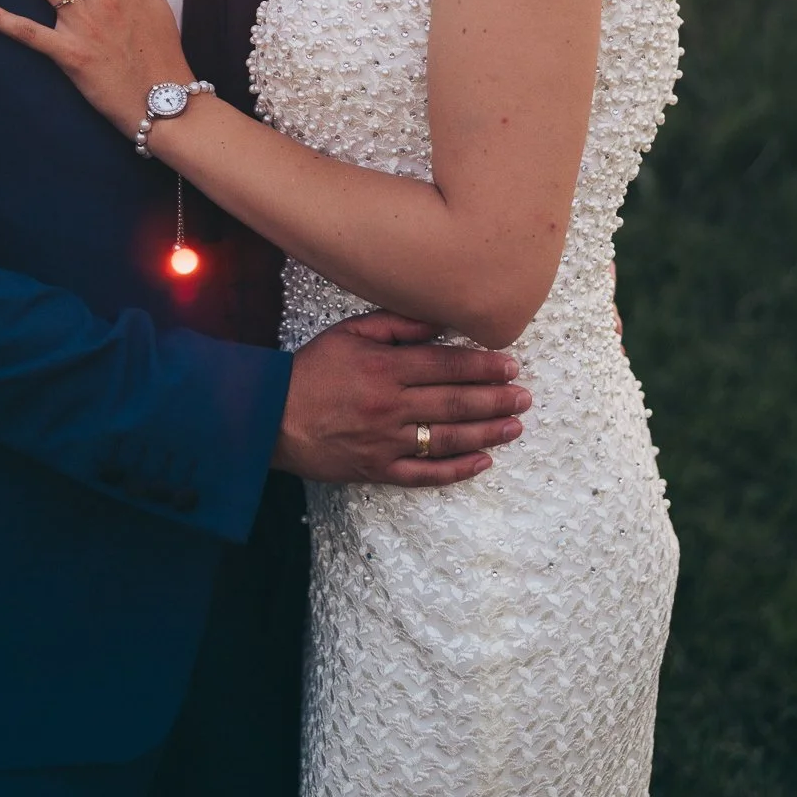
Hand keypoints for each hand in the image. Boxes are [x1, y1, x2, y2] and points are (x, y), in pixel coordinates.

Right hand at [274, 312, 530, 487]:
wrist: (270, 417)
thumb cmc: (311, 369)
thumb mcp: (349, 333)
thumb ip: (396, 324)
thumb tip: (440, 321)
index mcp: (385, 367)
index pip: (447, 365)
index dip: (483, 365)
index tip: (511, 365)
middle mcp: (391, 405)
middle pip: (455, 402)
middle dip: (496, 399)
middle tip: (526, 396)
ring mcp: (386, 441)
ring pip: (448, 439)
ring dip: (488, 432)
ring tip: (516, 426)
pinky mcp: (378, 469)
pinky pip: (425, 474)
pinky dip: (457, 470)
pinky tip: (483, 463)